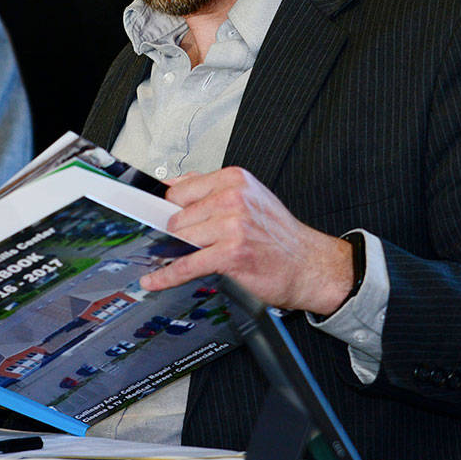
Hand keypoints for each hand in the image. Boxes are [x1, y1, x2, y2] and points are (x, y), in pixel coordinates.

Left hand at [140, 167, 356, 314]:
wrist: (310, 265)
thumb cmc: (279, 236)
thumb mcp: (250, 198)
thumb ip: (211, 190)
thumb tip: (172, 186)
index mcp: (235, 179)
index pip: (180, 189)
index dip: (165, 207)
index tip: (150, 216)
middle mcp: (234, 198)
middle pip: (176, 215)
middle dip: (171, 233)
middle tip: (168, 245)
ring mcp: (233, 225)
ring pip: (180, 239)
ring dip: (170, 253)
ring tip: (164, 259)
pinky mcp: (231, 253)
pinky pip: (187, 264)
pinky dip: (167, 275)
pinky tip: (156, 279)